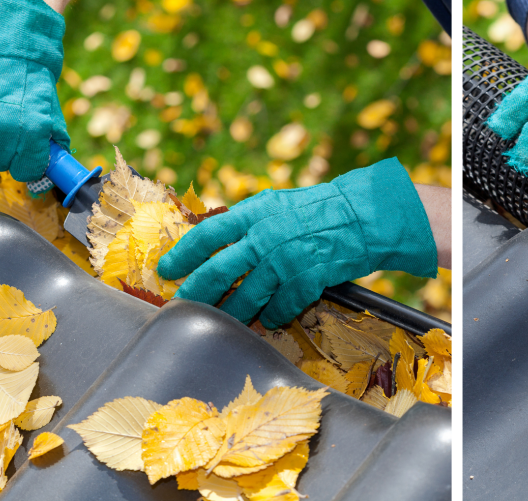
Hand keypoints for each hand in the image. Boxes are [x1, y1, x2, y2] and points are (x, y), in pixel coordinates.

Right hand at [0, 0, 69, 181]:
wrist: (6, 46)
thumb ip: (53, 139)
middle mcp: (2, 128)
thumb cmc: (33, 79)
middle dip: (8, 153)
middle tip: (12, 134)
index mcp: (32, 130)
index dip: (28, 167)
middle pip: (0, 162)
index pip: (26, 170)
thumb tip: (57, 163)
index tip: (28, 160)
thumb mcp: (51, 109)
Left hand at [157, 158, 438, 327]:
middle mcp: (265, 237)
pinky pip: (280, 309)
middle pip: (219, 272)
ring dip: (232, 315)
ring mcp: (286, 261)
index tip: (167, 270)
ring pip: (247, 299)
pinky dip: (272, 317)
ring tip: (222, 322)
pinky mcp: (307, 281)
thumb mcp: (274, 204)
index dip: (183, 254)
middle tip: (183, 307)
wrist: (360, 217)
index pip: (207, 235)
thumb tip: (211, 241)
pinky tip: (269, 319)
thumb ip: (244, 222)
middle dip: (196, 294)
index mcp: (254, 213)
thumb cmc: (315, 210)